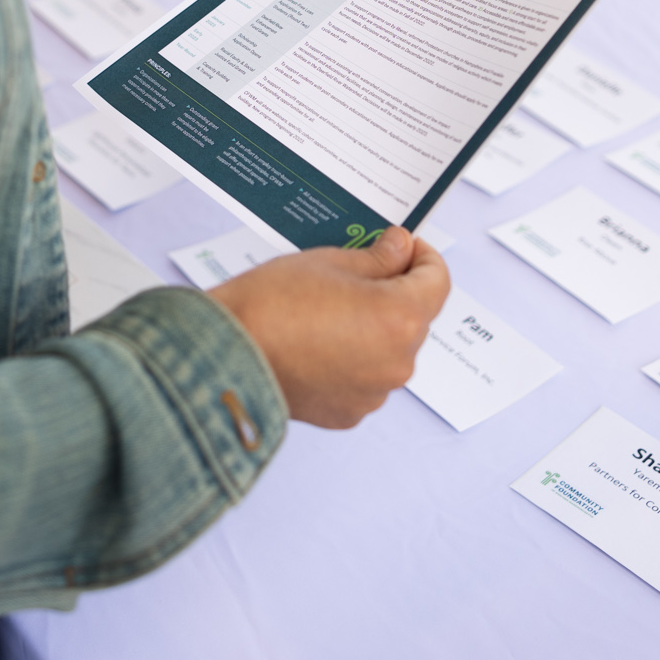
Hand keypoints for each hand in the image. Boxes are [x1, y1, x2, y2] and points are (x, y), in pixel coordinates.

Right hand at [209, 227, 449, 429]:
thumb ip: (377, 258)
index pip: (437, 281)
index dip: (422, 257)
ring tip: (327, 311)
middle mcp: (397, 363)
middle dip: (393, 293)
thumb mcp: (328, 262)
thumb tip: (401, 248)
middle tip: (355, 274)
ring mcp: (374, 393)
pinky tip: (316, 342)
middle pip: (413, 318)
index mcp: (399, 318)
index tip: (402, 247)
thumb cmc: (270, 304)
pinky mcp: (349, 413)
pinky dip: (352, 360)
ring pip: (389, 351)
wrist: (223, 356)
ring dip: (372, 329)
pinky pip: (364, 378)